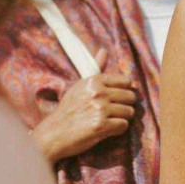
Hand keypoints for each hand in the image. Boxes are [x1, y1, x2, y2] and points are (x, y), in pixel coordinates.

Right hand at [31, 49, 137, 163]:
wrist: (53, 134)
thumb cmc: (68, 110)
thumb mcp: (80, 85)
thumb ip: (96, 68)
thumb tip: (104, 50)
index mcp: (95, 80)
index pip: (127, 81)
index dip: (124, 91)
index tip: (115, 99)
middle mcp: (98, 92)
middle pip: (131, 97)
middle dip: (125, 106)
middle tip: (113, 112)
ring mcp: (100, 109)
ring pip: (130, 112)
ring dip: (122, 118)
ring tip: (108, 121)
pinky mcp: (101, 126)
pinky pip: (124, 125)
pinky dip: (118, 130)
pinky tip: (106, 130)